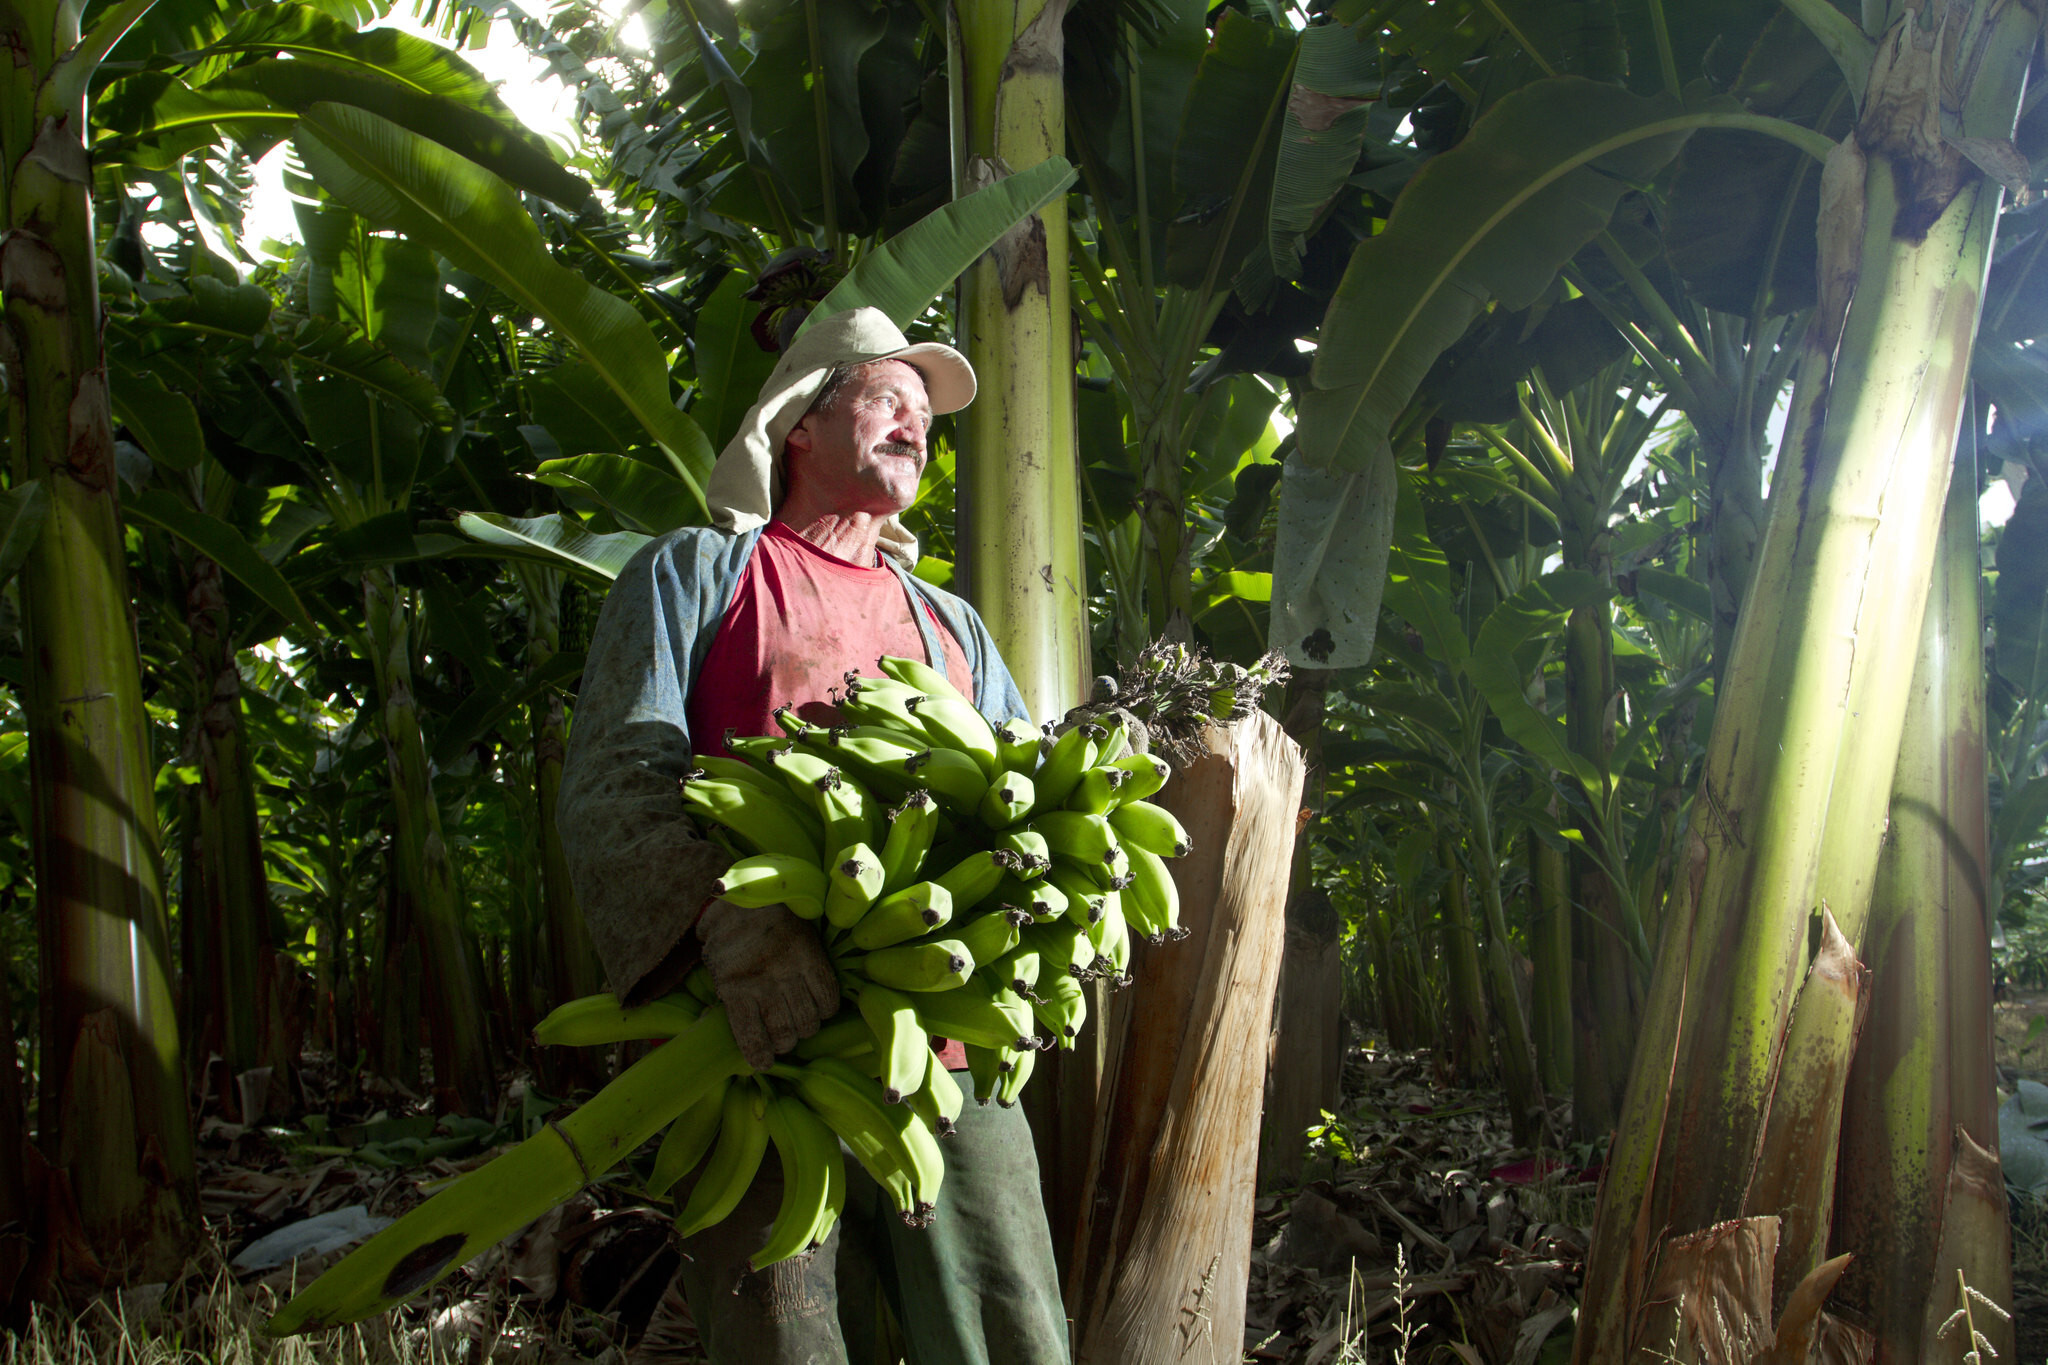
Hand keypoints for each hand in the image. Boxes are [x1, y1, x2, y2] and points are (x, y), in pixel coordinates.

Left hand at [695, 899, 838, 1069]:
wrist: (752, 890)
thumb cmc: (728, 931)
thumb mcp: (713, 963)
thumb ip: (722, 992)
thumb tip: (712, 1022)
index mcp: (733, 988)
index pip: (750, 1038)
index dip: (760, 1057)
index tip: (763, 1062)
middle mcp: (763, 984)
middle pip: (784, 1034)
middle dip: (784, 1043)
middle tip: (783, 1038)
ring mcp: (790, 971)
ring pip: (808, 1021)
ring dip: (805, 1028)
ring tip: (801, 1023)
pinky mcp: (812, 957)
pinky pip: (828, 997)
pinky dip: (826, 1008)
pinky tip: (819, 1006)